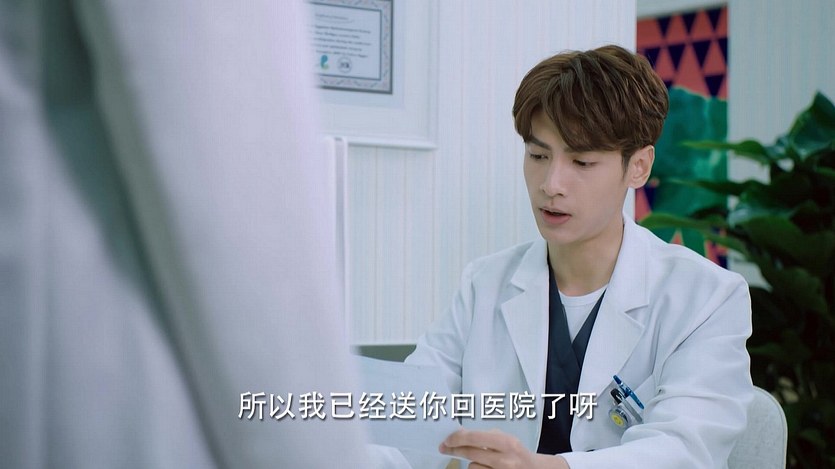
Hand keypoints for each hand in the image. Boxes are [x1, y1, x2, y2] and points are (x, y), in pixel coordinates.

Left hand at [439, 429, 568, 468]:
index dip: (457, 438)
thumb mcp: (506, 439)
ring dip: (471, 461)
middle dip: (454, 449)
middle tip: (444, 447)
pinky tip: (484, 466)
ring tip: (481, 459)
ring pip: (472, 467)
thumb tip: (459, 435)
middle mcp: (504, 460)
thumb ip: (485, 436)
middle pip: (470, 453)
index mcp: (506, 443)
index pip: (475, 437)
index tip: (447, 439)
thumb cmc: (516, 452)